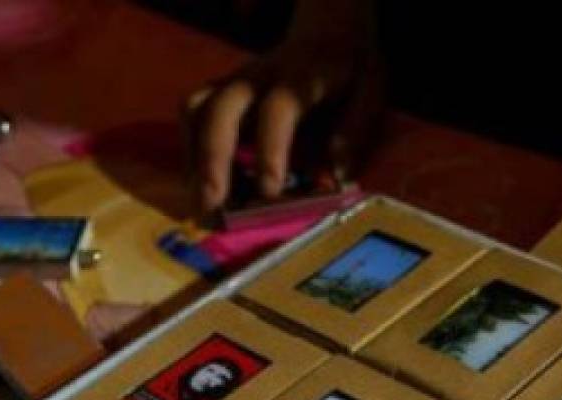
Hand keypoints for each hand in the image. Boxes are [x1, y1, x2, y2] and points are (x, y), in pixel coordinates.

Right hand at [186, 0, 384, 213]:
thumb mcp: (371, 91)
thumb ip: (356, 130)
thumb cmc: (349, 70)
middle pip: (220, 108)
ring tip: (201, 203)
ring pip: (197, 110)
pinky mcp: (220, 93)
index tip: (269, 192)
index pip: (277, 109)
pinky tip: (200, 185)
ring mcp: (233, 83)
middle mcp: (258, 76)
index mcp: (300, 76)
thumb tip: (337, 174)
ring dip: (193, 158)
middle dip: (211, 159)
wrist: (327, 33)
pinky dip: (190, 153)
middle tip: (212, 205)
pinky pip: (192, 117)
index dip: (271, 151)